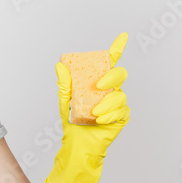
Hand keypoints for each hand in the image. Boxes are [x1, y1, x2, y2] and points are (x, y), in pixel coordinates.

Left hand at [43, 33, 130, 182]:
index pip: (110, 63)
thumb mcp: (65, 101)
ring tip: (94, 113)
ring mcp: (118, 103)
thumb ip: (64, 83)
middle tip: (98, 84)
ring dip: (106, 102)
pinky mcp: (122, 117)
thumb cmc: (72, 122)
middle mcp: (110, 91)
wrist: (77, 146)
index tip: (122, 36)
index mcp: (98, 83)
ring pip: (120, 95)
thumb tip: (59, 65)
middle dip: (111, 76)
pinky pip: (121, 111)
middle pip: (120, 75)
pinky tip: (100, 120)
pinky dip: (109, 114)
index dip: (117, 48)